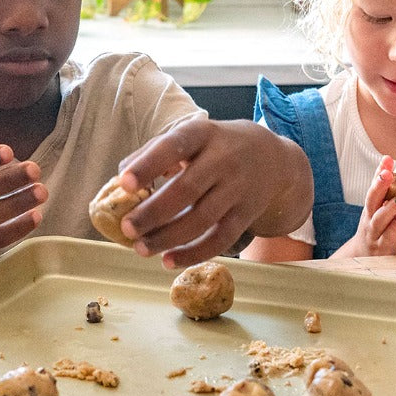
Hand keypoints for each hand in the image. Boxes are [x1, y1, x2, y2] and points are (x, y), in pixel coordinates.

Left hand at [117, 116, 312, 266]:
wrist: (274, 159)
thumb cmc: (218, 147)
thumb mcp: (193, 136)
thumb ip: (155, 152)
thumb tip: (120, 180)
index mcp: (203, 134)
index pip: (174, 146)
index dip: (149, 165)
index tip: (124, 184)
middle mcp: (224, 159)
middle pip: (187, 189)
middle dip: (154, 212)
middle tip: (127, 228)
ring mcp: (238, 189)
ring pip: (202, 219)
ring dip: (168, 237)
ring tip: (141, 248)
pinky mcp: (247, 214)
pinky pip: (221, 238)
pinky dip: (194, 253)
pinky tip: (169, 261)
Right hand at [324, 153, 395, 258]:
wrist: (365, 256)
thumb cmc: (378, 226)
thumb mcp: (383, 205)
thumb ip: (394, 183)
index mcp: (372, 205)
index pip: (375, 185)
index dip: (380, 171)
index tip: (388, 158)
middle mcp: (370, 216)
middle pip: (372, 199)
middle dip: (379, 186)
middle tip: (388, 173)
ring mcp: (375, 232)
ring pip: (379, 219)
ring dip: (389, 208)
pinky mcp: (383, 247)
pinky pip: (388, 238)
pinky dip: (394, 228)